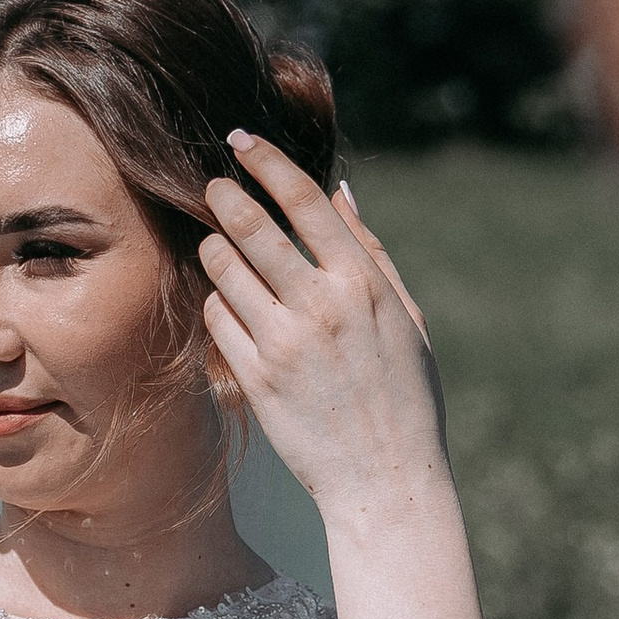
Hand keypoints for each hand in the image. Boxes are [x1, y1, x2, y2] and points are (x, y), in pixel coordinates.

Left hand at [198, 134, 451, 535]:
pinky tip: (231, 305)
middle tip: (212, 185)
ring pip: (223, 270)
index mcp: (363, 284)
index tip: (242, 140)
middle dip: (223, 196)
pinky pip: (216, 320)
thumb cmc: (405, 395)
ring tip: (220, 247)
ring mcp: (283, 344)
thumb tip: (340, 192)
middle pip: (250, 226)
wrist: (385, 478)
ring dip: (215, 249)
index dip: (266, 161)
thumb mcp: (406, 317)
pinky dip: (218, 304)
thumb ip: (371, 252)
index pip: (302, 201)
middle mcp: (320, 307)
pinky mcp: (254, 379)